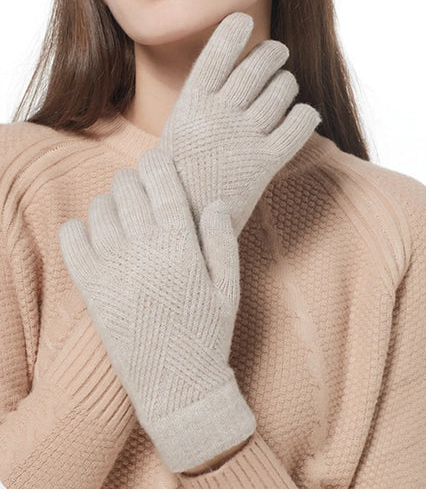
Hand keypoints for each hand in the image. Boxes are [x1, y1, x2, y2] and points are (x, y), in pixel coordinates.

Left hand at [57, 147, 255, 472]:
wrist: (178, 388)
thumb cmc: (209, 337)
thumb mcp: (229, 289)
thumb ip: (223, 241)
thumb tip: (215, 202)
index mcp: (181, 247)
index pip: (163, 185)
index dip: (159, 163)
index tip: (159, 160)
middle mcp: (144, 252)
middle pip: (127, 189)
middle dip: (134, 178)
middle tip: (141, 186)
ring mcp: (114, 270)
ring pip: (100, 210)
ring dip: (110, 201)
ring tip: (122, 210)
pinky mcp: (92, 291)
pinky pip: (72, 241)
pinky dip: (78, 228)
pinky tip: (93, 232)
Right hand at [157, 11, 321, 235]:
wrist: (183, 223)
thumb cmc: (177, 179)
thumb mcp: (176, 135)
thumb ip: (199, 107)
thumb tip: (226, 80)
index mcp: (192, 104)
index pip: (217, 51)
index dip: (234, 29)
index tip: (245, 20)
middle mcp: (219, 115)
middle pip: (258, 66)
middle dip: (273, 53)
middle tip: (278, 54)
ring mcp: (243, 138)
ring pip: (282, 91)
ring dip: (288, 82)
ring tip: (286, 86)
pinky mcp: (265, 163)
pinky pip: (299, 126)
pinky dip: (307, 114)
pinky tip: (305, 114)